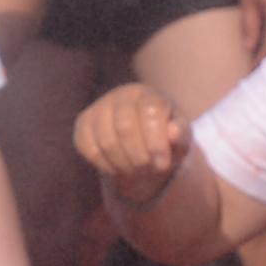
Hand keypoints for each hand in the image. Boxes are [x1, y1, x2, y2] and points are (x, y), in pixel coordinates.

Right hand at [74, 83, 191, 207]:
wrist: (143, 138)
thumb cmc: (166, 136)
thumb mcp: (181, 137)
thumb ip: (181, 134)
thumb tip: (173, 133)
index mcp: (149, 94)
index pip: (150, 111)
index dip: (156, 142)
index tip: (162, 165)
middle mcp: (122, 95)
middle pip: (125, 127)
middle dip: (139, 157)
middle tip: (148, 170)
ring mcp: (99, 107)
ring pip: (106, 141)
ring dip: (124, 164)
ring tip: (137, 171)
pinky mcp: (83, 123)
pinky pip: (89, 149)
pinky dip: (105, 165)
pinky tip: (119, 168)